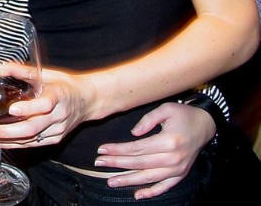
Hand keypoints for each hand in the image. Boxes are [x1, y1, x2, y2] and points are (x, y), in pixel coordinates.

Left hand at [0, 63, 96, 147]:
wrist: (87, 100)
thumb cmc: (65, 84)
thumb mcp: (44, 73)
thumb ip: (19, 70)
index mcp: (59, 96)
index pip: (44, 105)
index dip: (28, 109)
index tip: (12, 109)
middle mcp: (59, 115)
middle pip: (33, 128)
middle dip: (7, 131)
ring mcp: (58, 130)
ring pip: (31, 139)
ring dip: (7, 140)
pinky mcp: (55, 139)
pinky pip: (34, 144)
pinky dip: (16, 144)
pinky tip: (0, 142)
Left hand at [94, 102, 215, 199]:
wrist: (205, 125)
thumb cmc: (183, 115)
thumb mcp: (166, 109)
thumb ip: (148, 120)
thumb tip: (133, 133)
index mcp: (168, 141)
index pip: (136, 148)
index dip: (117, 150)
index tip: (102, 150)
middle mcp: (173, 158)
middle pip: (139, 164)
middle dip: (117, 164)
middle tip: (99, 163)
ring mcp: (177, 169)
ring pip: (148, 178)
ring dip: (128, 180)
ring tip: (111, 181)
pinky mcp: (180, 174)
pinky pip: (164, 187)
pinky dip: (151, 192)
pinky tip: (137, 194)